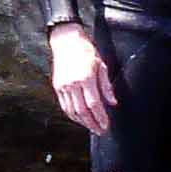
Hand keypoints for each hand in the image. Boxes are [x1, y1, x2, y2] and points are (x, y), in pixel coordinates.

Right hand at [48, 21, 115, 135]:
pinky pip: (65, 106)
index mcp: (86, 78)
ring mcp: (63, 86)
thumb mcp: (101, 65)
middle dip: (92, 124)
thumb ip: (106, 86)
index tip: (106, 125)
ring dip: (82, 122)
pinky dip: (72, 115)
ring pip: (72, 111)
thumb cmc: (85, 50)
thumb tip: (113, 102)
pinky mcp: (57, 87)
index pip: (94, 104)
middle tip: (100, 130)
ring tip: (91, 127)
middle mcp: (73, 84)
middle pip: (83, 111)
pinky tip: (79, 118)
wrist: (66, 40)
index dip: (100, 117)